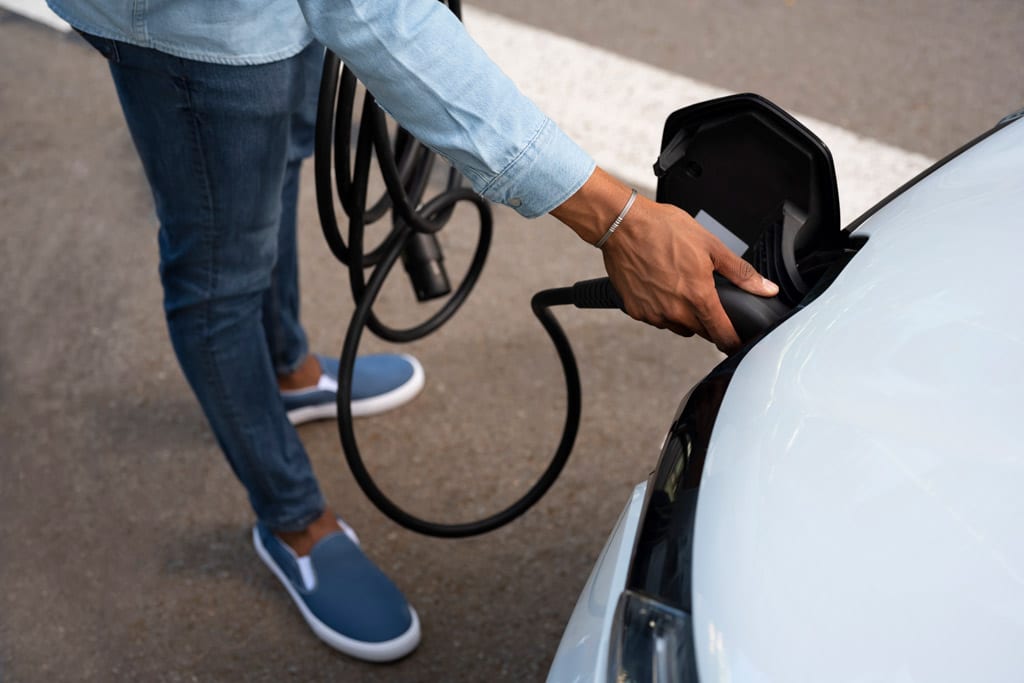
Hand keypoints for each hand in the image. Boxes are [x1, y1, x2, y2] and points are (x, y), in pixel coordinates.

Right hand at [552, 168, 777, 352]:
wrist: (624, 225)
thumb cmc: (664, 230)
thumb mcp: (711, 246)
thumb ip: (740, 273)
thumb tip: (766, 289)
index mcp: (698, 297)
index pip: (722, 334)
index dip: (733, 341)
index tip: (737, 342)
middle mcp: (675, 311)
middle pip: (700, 331)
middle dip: (707, 319)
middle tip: (702, 293)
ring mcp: (653, 313)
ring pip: (677, 326)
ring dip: (683, 314)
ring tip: (678, 285)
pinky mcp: (635, 310)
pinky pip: (655, 318)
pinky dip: (660, 308)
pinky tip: (659, 285)